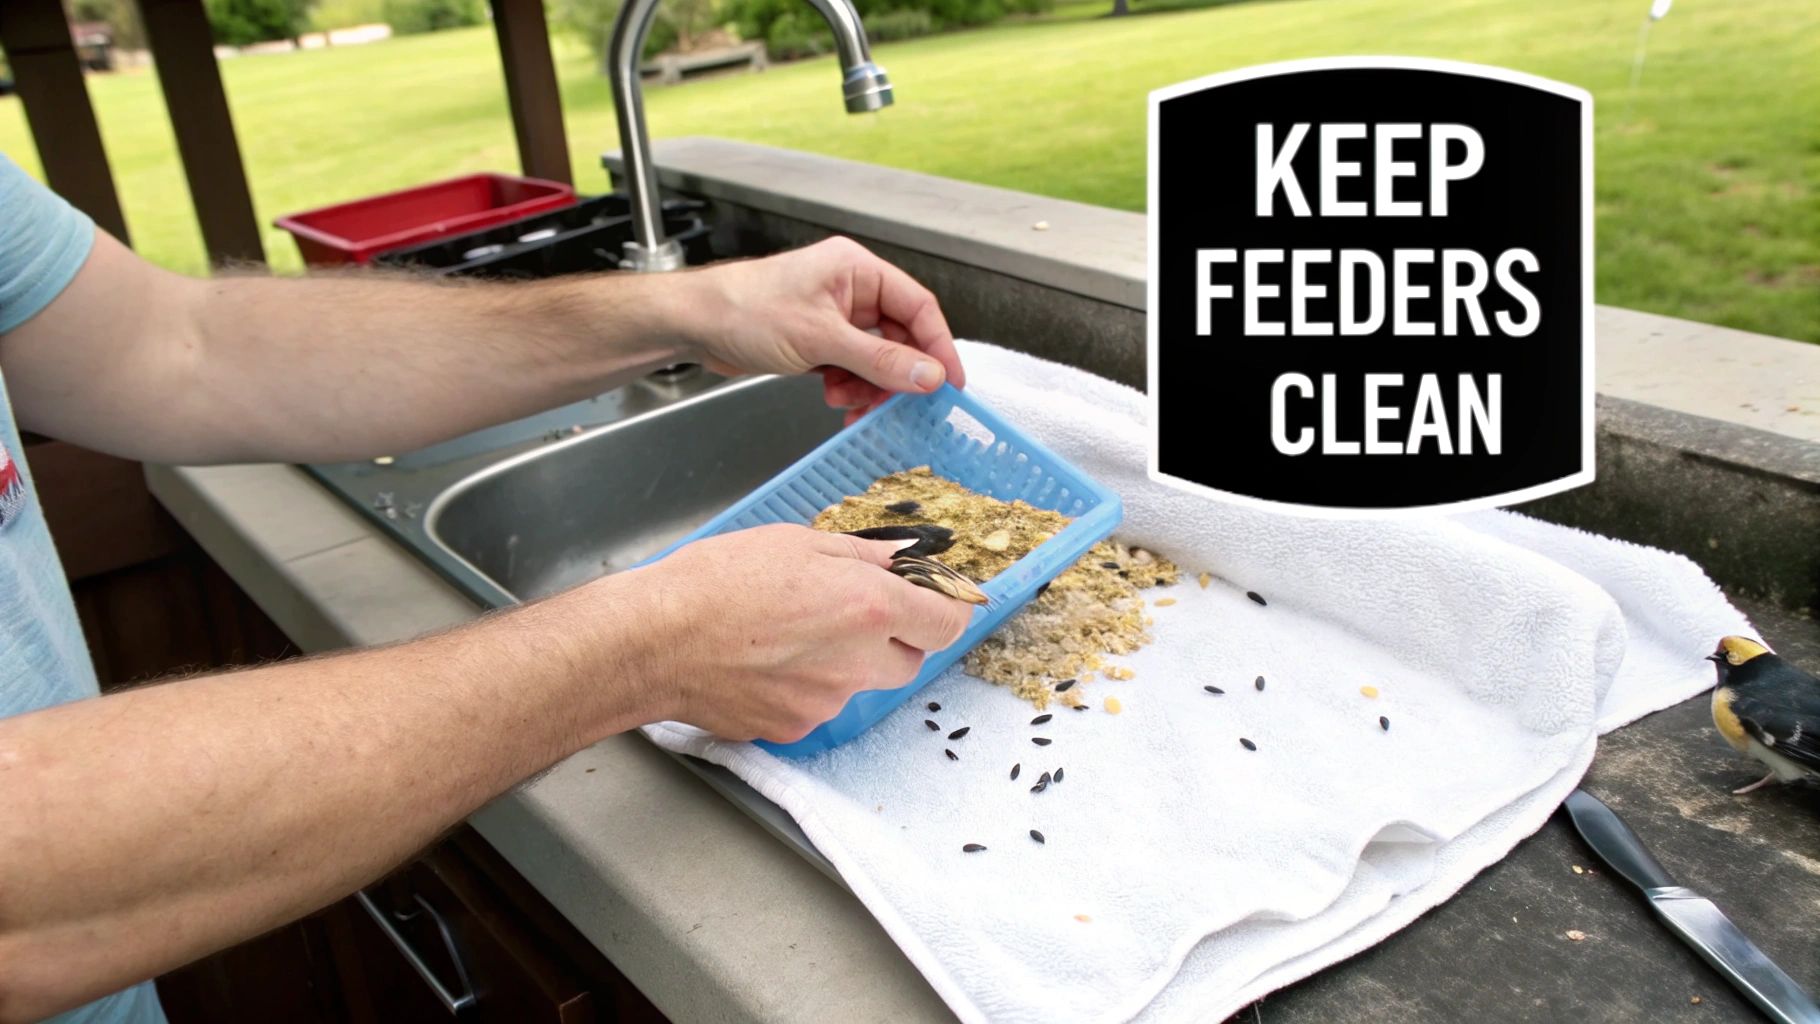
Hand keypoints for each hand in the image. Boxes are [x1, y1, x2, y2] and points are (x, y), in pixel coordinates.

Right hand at [620, 524, 974, 742]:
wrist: (655, 641)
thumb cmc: (716, 582)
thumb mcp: (795, 543)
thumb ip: (861, 554)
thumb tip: (901, 557)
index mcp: (869, 607)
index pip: (947, 623)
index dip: (944, 610)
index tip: (931, 601)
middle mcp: (858, 662)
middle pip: (910, 660)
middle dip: (894, 639)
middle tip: (849, 613)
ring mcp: (827, 702)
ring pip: (860, 685)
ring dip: (844, 664)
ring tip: (789, 636)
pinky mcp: (794, 729)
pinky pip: (817, 707)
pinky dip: (803, 688)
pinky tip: (765, 663)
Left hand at [686, 237, 966, 424]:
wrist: (695, 324)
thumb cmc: (745, 310)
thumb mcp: (821, 338)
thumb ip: (879, 359)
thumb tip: (928, 375)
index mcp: (857, 270)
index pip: (918, 306)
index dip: (938, 346)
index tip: (950, 383)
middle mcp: (850, 289)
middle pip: (898, 336)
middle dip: (897, 374)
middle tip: (900, 405)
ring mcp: (834, 316)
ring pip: (875, 358)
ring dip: (870, 386)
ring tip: (850, 402)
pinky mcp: (818, 340)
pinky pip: (852, 368)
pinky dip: (850, 387)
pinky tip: (836, 398)